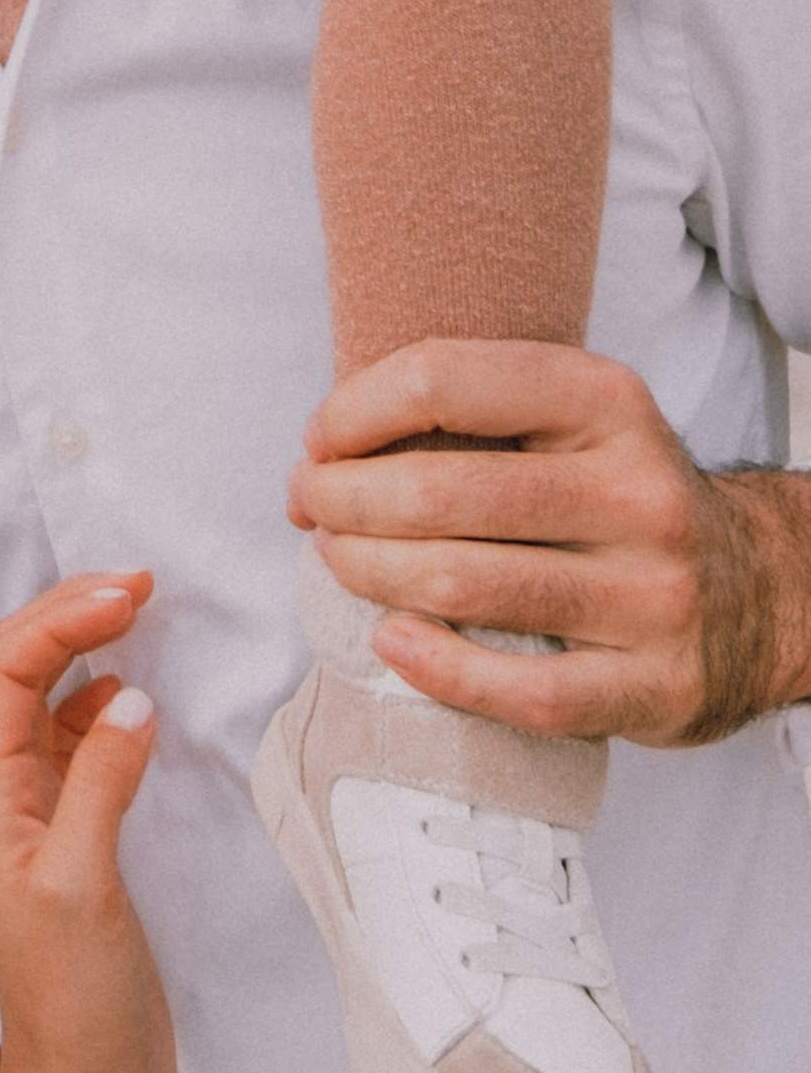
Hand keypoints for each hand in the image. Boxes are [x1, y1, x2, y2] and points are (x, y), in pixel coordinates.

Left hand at [0, 573, 174, 1072]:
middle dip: (74, 615)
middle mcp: (4, 791)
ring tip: (146, 617)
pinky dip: (111, 703)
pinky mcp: (79, 836)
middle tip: (144, 583)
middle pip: (24, 669)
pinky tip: (141, 697)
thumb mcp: (82, 883)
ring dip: (91, 649)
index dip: (66, 617)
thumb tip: (131, 697)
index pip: (11, 669)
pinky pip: (83, 743)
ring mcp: (40, 811)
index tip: (133, 592)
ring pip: (52, 699)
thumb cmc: (72, 997)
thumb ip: (101, 784)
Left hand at [289, 336, 810, 743]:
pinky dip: (438, 668)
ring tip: (338, 562)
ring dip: (368, 573)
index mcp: (607, 402)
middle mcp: (638, 492)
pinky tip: (392, 642)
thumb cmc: (616, 501)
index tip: (319, 443)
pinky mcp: (657, 686)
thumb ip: (470, 416)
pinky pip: (523, 691)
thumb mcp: (572, 424)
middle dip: (344, 499)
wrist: (760, 594)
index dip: (353, 412)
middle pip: (440, 492)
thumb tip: (326, 450)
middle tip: (312, 507)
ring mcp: (654, 595)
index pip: (442, 381)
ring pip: (466, 585)